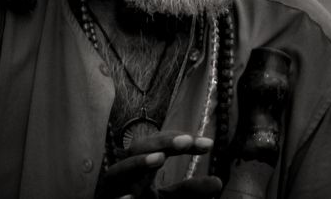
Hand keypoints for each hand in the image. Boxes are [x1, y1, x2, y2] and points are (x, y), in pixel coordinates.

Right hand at [98, 131, 222, 198]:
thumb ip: (188, 191)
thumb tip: (218, 182)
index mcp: (141, 166)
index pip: (161, 144)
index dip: (181, 140)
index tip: (208, 144)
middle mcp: (125, 173)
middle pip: (137, 148)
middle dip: (162, 143)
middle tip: (187, 142)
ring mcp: (112, 189)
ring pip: (118, 172)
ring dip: (138, 163)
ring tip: (160, 158)